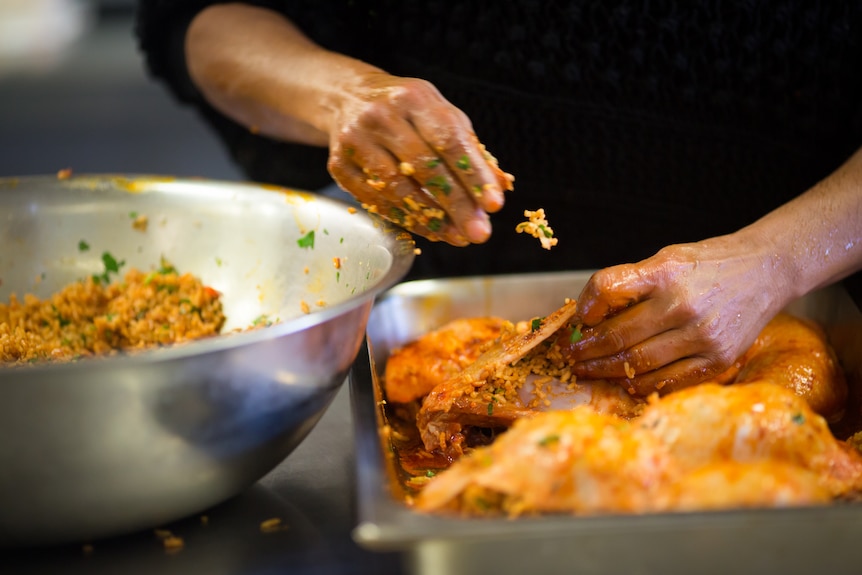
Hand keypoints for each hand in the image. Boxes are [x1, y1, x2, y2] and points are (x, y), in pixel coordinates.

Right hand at [326, 73, 512, 244]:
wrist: (345, 96)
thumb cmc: (405, 110)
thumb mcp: (440, 115)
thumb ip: (470, 149)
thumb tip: (501, 186)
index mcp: (414, 98)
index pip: (450, 140)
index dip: (473, 175)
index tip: (494, 204)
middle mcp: (382, 116)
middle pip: (424, 167)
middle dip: (456, 205)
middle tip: (479, 233)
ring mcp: (356, 140)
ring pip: (397, 188)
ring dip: (431, 218)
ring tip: (457, 236)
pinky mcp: (339, 164)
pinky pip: (375, 200)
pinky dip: (405, 218)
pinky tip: (429, 230)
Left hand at [560, 235, 792, 394]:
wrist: (766, 271)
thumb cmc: (708, 266)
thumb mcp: (666, 259)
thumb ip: (631, 283)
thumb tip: (590, 315)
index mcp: (665, 272)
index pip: (608, 288)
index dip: (586, 306)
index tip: (577, 320)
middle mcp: (682, 304)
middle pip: (619, 334)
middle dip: (587, 349)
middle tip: (570, 355)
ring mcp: (702, 335)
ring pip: (639, 363)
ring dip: (606, 370)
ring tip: (588, 371)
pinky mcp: (719, 359)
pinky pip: (670, 381)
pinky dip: (642, 386)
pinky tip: (625, 384)